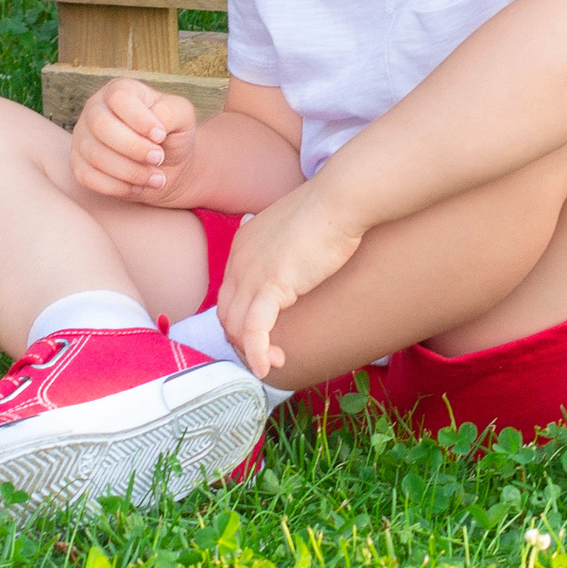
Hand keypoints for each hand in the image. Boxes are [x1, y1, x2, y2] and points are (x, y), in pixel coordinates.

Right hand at [69, 78, 198, 202]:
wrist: (165, 165)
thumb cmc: (172, 133)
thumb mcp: (182, 116)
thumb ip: (170, 113)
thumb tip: (153, 128)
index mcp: (119, 90)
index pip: (119, 97)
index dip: (139, 119)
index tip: (161, 136)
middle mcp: (95, 109)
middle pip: (101, 125)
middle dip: (134, 147)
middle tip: (158, 159)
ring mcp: (82, 136)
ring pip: (95, 154)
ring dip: (130, 171)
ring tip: (157, 178)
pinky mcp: (78, 163)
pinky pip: (87, 177)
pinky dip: (116, 187)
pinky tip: (138, 187)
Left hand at [216, 182, 364, 381]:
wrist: (340, 200)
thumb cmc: (329, 210)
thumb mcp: (295, 229)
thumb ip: (285, 245)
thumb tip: (294, 257)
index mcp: (243, 244)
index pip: (230, 293)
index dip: (243, 318)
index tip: (264, 332)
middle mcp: (239, 260)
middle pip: (227, 313)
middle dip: (243, 339)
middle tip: (267, 353)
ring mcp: (252, 272)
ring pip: (236, 326)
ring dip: (252, 351)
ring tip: (274, 361)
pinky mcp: (271, 285)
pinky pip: (254, 329)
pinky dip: (256, 352)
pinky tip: (266, 367)